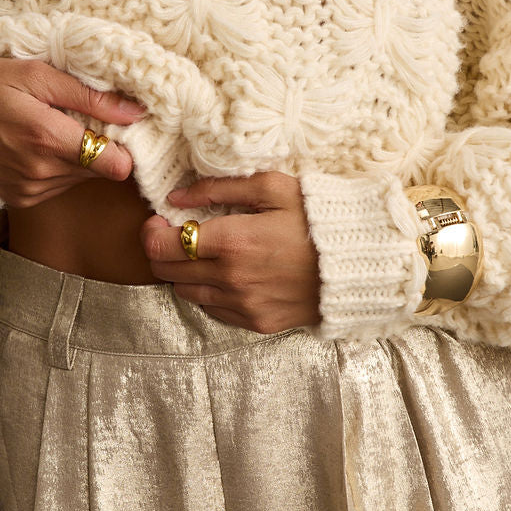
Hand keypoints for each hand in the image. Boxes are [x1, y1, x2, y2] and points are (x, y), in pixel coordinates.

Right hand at [0, 54, 145, 206]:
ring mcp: (29, 189)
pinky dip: (55, 168)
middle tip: (78, 120)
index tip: (116, 126)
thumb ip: (89, 95)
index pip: (116, 164)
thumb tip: (135, 112)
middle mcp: (41, 171)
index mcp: (48, 138)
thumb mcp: (36, 75)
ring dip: (76, 157)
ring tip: (50, 130)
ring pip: (80, 180)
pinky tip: (34, 146)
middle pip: (100, 171)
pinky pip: (57, 187)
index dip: (123, 145)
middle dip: (99, 146)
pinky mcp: (20, 199)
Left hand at [141, 171, 321, 333]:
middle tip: (178, 234)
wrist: (359, 263)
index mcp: (231, 242)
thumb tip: (177, 196)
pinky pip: (213, 310)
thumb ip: (219, 187)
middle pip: (166, 271)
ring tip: (205, 254)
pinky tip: (227, 274)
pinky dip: (209, 292)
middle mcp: (230, 279)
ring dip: (184, 272)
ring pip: (186, 292)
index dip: (151, 231)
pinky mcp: (256, 323)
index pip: (161, 245)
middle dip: (163, 250)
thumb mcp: (273, 187)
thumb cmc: (317, 217)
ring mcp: (242, 305)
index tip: (160, 220)